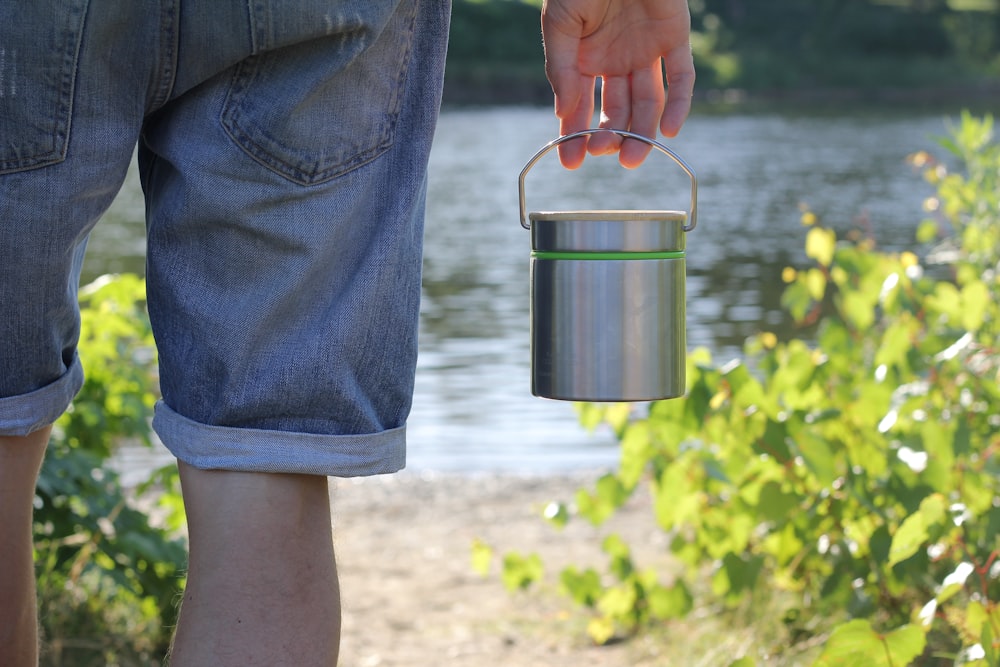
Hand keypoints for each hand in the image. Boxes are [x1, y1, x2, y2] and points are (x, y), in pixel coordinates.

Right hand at [541, 0, 694, 168]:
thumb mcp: (560, 24)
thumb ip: (562, 68)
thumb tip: (564, 113)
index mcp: (586, 58)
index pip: (581, 107)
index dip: (576, 135)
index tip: (570, 162)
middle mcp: (617, 61)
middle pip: (617, 111)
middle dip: (610, 136)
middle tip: (605, 154)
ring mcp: (647, 51)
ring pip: (648, 103)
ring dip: (641, 132)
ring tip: (632, 157)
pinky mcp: (676, 38)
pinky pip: (682, 79)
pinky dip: (680, 106)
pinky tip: (670, 132)